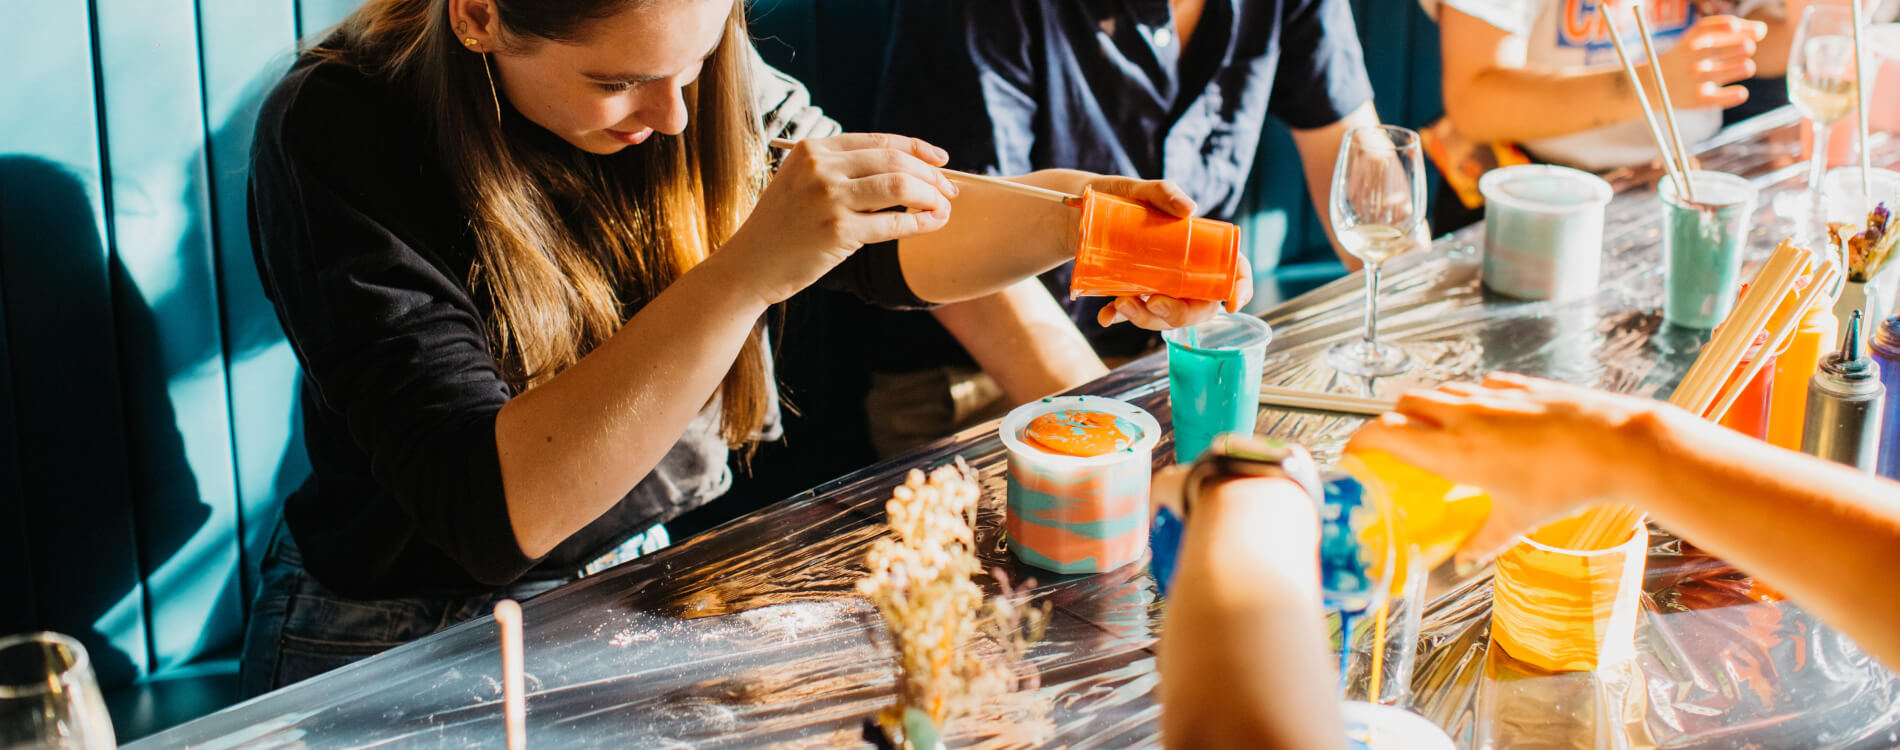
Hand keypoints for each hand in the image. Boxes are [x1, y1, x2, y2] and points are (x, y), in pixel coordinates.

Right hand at [723, 134, 959, 304]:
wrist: (749, 266)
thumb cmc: (781, 228)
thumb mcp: (801, 183)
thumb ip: (840, 170)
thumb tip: (902, 169)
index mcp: (812, 150)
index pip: (879, 141)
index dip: (917, 148)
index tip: (941, 160)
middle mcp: (820, 168)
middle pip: (895, 161)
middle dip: (930, 175)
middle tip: (950, 190)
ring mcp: (828, 199)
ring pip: (900, 186)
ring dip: (931, 196)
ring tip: (944, 207)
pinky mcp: (838, 232)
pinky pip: (893, 224)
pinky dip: (920, 223)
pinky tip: (933, 224)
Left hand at [1078, 176, 1256, 328]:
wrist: (1085, 209)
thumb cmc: (1123, 197)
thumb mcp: (1143, 190)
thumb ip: (1165, 192)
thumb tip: (1189, 209)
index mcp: (1199, 249)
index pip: (1231, 272)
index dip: (1239, 290)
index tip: (1231, 305)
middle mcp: (1182, 273)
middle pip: (1197, 306)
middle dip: (1179, 314)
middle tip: (1155, 303)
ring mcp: (1157, 286)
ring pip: (1163, 316)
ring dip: (1146, 318)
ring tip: (1121, 303)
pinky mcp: (1131, 293)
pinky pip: (1129, 314)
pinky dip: (1118, 318)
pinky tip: (1105, 316)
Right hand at [1344, 373, 1673, 560]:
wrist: (1615, 444)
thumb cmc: (1565, 483)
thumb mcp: (1519, 521)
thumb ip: (1485, 539)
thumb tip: (1466, 558)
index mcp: (1451, 452)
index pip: (1383, 434)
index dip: (1359, 441)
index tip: (1353, 455)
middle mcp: (1462, 417)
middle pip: (1404, 404)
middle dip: (1392, 420)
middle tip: (1397, 445)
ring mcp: (1490, 396)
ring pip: (1440, 390)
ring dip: (1429, 407)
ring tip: (1441, 432)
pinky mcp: (1518, 385)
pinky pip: (1479, 385)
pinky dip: (1470, 398)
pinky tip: (1488, 417)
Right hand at [1656, 15, 1766, 110]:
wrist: (1650, 85)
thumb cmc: (1683, 58)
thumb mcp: (1696, 38)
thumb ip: (1727, 30)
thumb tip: (1762, 30)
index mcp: (1694, 38)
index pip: (1729, 26)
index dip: (1747, 28)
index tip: (1755, 32)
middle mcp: (1695, 55)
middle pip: (1742, 47)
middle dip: (1746, 48)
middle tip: (1742, 52)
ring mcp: (1697, 77)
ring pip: (1744, 68)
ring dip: (1747, 67)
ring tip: (1743, 68)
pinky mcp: (1698, 99)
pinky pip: (1732, 96)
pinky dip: (1739, 94)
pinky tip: (1739, 91)